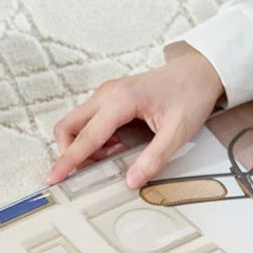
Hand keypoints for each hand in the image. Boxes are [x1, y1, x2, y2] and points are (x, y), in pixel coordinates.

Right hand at [45, 50, 224, 188]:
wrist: (199, 72)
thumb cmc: (190, 95)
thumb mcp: (178, 132)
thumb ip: (154, 158)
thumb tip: (132, 180)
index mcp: (120, 100)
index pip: (86, 137)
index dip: (68, 160)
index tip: (53, 177)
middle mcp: (106, 94)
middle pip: (68, 126)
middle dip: (71, 152)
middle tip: (92, 170)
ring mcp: (105, 94)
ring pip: (76, 125)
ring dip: (86, 147)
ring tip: (115, 155)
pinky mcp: (109, 98)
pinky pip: (88, 122)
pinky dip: (95, 140)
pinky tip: (118, 145)